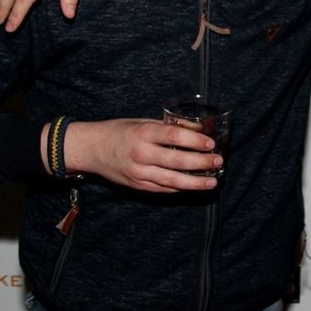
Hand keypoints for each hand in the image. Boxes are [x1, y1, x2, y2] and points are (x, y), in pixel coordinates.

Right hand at [63, 119, 223, 192]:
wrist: (92, 149)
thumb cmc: (119, 131)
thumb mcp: (142, 122)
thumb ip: (167, 127)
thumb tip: (197, 130)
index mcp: (143, 133)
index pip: (175, 137)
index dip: (196, 141)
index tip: (211, 143)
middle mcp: (141, 154)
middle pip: (177, 161)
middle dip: (201, 163)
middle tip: (218, 162)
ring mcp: (139, 173)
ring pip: (172, 180)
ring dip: (195, 182)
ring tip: (212, 182)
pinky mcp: (138, 185)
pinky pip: (163, 189)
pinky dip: (180, 188)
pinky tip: (194, 186)